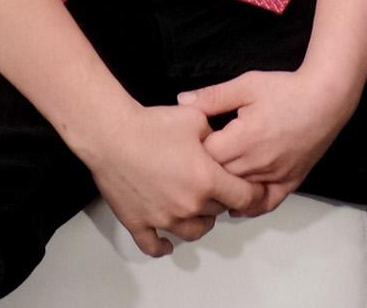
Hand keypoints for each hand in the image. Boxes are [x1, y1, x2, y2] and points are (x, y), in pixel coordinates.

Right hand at [69, 101, 260, 257]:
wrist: (112, 134)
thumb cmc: (150, 125)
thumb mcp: (194, 118)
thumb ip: (214, 133)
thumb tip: (219, 140)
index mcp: (207, 181)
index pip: (244, 198)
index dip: (253, 194)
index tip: (254, 191)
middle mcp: (189, 205)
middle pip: (217, 213)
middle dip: (220, 200)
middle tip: (213, 186)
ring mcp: (164, 218)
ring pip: (193, 232)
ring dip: (199, 223)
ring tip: (196, 210)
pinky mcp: (139, 223)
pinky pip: (154, 246)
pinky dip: (162, 247)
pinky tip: (167, 244)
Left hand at [180, 67, 357, 213]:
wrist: (326, 98)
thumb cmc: (286, 89)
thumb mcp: (246, 85)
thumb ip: (212, 97)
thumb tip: (181, 102)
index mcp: (243, 139)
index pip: (206, 157)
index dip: (195, 150)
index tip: (193, 141)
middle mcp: (257, 163)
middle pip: (220, 178)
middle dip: (207, 170)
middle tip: (197, 162)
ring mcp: (275, 175)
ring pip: (240, 193)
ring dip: (225, 187)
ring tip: (211, 181)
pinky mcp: (291, 181)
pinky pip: (268, 203)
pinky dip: (251, 206)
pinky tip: (238, 205)